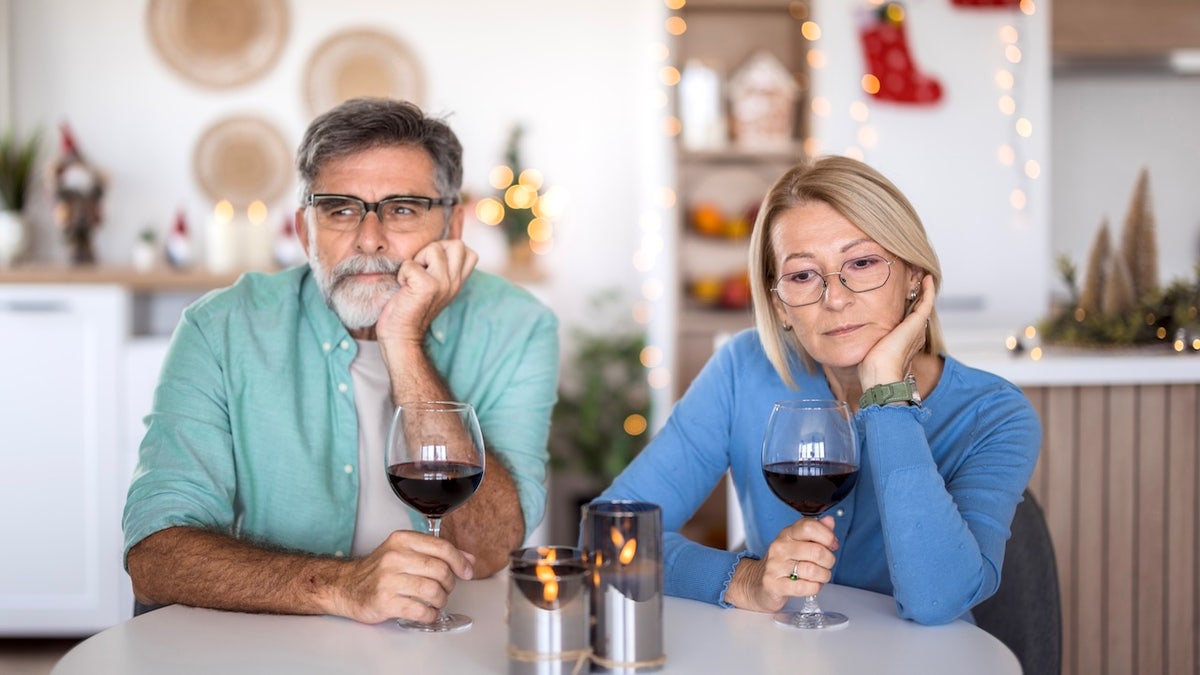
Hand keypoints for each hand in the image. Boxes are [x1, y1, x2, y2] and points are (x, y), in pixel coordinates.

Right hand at [329, 531, 475, 624]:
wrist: (346, 586)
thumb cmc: (380, 570)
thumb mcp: (406, 552)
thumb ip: (437, 553)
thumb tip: (468, 559)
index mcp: (402, 540)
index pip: (442, 547)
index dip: (460, 561)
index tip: (467, 572)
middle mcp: (395, 557)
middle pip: (440, 570)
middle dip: (450, 583)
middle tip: (445, 588)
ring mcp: (388, 580)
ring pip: (432, 591)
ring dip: (441, 601)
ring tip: (435, 602)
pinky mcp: (385, 602)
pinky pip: (420, 611)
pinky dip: (430, 615)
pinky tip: (427, 612)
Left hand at [375, 240, 478, 345]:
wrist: (401, 336)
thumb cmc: (410, 309)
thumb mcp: (435, 288)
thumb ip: (442, 270)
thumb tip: (435, 248)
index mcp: (458, 282)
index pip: (469, 252)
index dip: (448, 250)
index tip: (432, 266)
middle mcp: (455, 282)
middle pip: (457, 244)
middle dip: (435, 249)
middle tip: (422, 268)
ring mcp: (443, 284)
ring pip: (434, 248)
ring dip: (417, 260)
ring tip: (412, 278)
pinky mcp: (427, 286)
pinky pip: (411, 264)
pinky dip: (402, 273)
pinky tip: (403, 287)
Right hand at [726, 515, 837, 611]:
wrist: (756, 582)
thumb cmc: (782, 563)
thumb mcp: (798, 543)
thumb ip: (816, 532)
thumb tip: (830, 521)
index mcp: (787, 534)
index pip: (809, 526)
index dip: (827, 536)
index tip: (832, 545)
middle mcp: (780, 547)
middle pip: (817, 551)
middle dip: (829, 561)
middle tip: (826, 565)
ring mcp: (775, 566)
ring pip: (813, 571)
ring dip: (823, 576)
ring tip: (819, 577)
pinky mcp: (774, 585)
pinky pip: (804, 587)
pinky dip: (814, 588)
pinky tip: (811, 585)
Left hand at [858, 274, 935, 387]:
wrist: (880, 376)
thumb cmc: (871, 369)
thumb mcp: (868, 348)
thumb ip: (866, 340)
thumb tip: (849, 334)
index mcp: (904, 342)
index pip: (907, 320)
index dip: (906, 307)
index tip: (901, 295)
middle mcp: (914, 335)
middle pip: (917, 310)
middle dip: (916, 296)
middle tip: (914, 279)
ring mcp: (917, 329)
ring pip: (924, 304)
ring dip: (922, 290)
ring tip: (920, 275)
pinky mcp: (917, 324)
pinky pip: (927, 301)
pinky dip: (928, 289)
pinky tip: (925, 278)